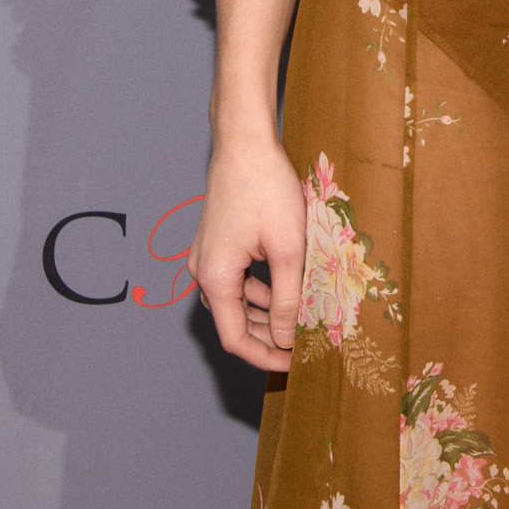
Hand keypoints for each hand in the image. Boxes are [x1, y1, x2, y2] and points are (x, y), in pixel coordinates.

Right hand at [191, 128, 308, 371]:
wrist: (245, 143)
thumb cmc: (265, 188)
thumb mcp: (288, 249)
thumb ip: (289, 299)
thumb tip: (289, 339)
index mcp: (215, 277)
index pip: (234, 339)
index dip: (266, 357)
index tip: (295, 364)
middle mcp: (203, 271)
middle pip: (233, 323)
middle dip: (269, 338)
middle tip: (305, 346)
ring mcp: (207, 256)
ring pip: (236, 303)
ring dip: (267, 316)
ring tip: (302, 321)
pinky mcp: (217, 244)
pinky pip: (236, 281)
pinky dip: (259, 293)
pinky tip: (286, 291)